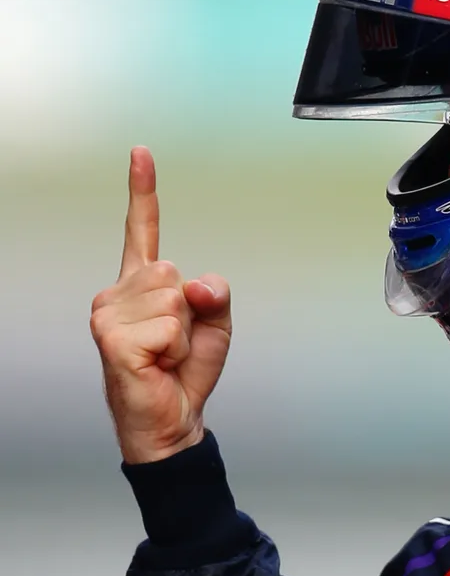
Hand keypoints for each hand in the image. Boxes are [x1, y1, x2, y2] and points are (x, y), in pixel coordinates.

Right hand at [90, 147, 231, 464]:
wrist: (170, 420)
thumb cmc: (182, 373)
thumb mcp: (214, 325)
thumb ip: (214, 292)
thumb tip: (194, 285)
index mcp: (141, 285)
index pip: (142, 230)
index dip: (143, 191)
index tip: (142, 154)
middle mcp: (118, 293)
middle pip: (175, 271)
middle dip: (191, 311)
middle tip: (174, 344)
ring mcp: (110, 314)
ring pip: (174, 298)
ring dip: (184, 333)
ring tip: (165, 355)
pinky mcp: (112, 337)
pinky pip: (170, 326)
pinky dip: (176, 349)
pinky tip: (158, 364)